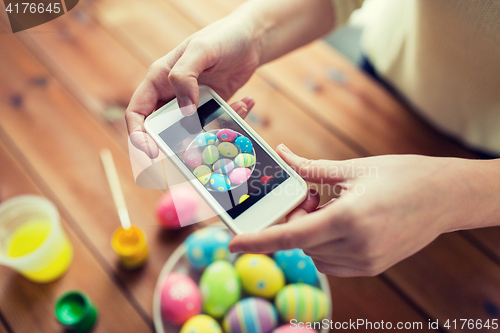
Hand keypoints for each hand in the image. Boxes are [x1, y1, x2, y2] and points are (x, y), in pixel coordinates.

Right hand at [126, 15, 261, 157]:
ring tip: (232, 116)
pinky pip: (215, 124)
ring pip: (191, 131)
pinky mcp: (212, 108)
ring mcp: (192, 103)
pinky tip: (245, 103)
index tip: (151, 151)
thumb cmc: (221, 37)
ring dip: (210, 131)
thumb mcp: (200, 50)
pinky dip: (230, 119)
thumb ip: (185, 77)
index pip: (137, 112)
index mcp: (158, 80)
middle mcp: (172, 94)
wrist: (250, 39)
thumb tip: (185, 110)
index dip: (138, 135)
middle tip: (192, 152)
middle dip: (175, 143)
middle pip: (161, 129)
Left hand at [229, 145, 486, 276]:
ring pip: (314, 254)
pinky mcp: (372, 267)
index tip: (233, 243)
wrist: (445, 196)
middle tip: (308, 197)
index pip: (292, 236)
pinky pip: (332, 261)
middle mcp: (356, 247)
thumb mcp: (354, 169)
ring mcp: (366, 261)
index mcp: (349, 219)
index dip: (259, 241)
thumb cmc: (402, 176)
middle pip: (300, 243)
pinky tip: (338, 221)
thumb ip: (311, 168)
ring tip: (328, 206)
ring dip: (309, 233)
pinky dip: (323, 243)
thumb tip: (283, 154)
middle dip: (293, 222)